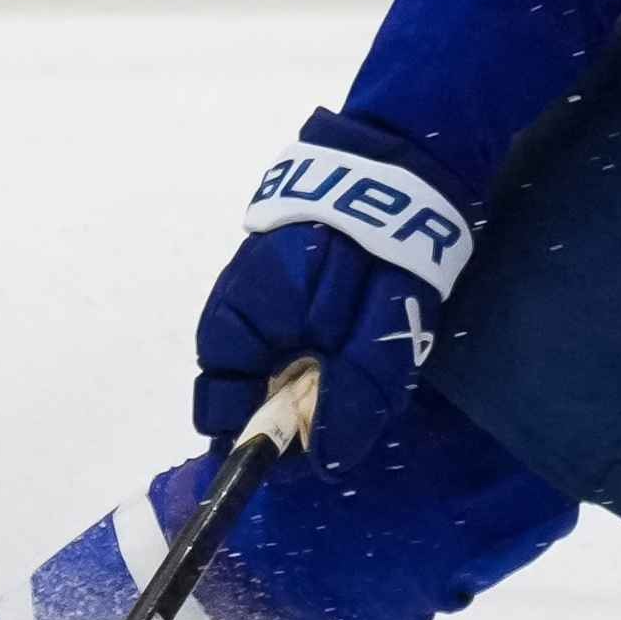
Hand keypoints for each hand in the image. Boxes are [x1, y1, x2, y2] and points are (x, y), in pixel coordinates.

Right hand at [193, 106, 479, 464]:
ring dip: (307, 376)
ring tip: (357, 376)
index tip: (293, 457)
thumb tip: (324, 459)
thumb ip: (348, 397)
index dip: (250, 435)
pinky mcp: (287, 266)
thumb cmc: (382, 253)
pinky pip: (291, 325)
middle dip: (287, 407)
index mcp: (241, 317)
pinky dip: (317, 344)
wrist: (402, 160)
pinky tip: (357, 339)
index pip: (219, 399)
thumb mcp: (375, 337)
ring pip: (271, 354)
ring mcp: (260, 280)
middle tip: (342, 416)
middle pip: (247, 380)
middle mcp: (238, 300)